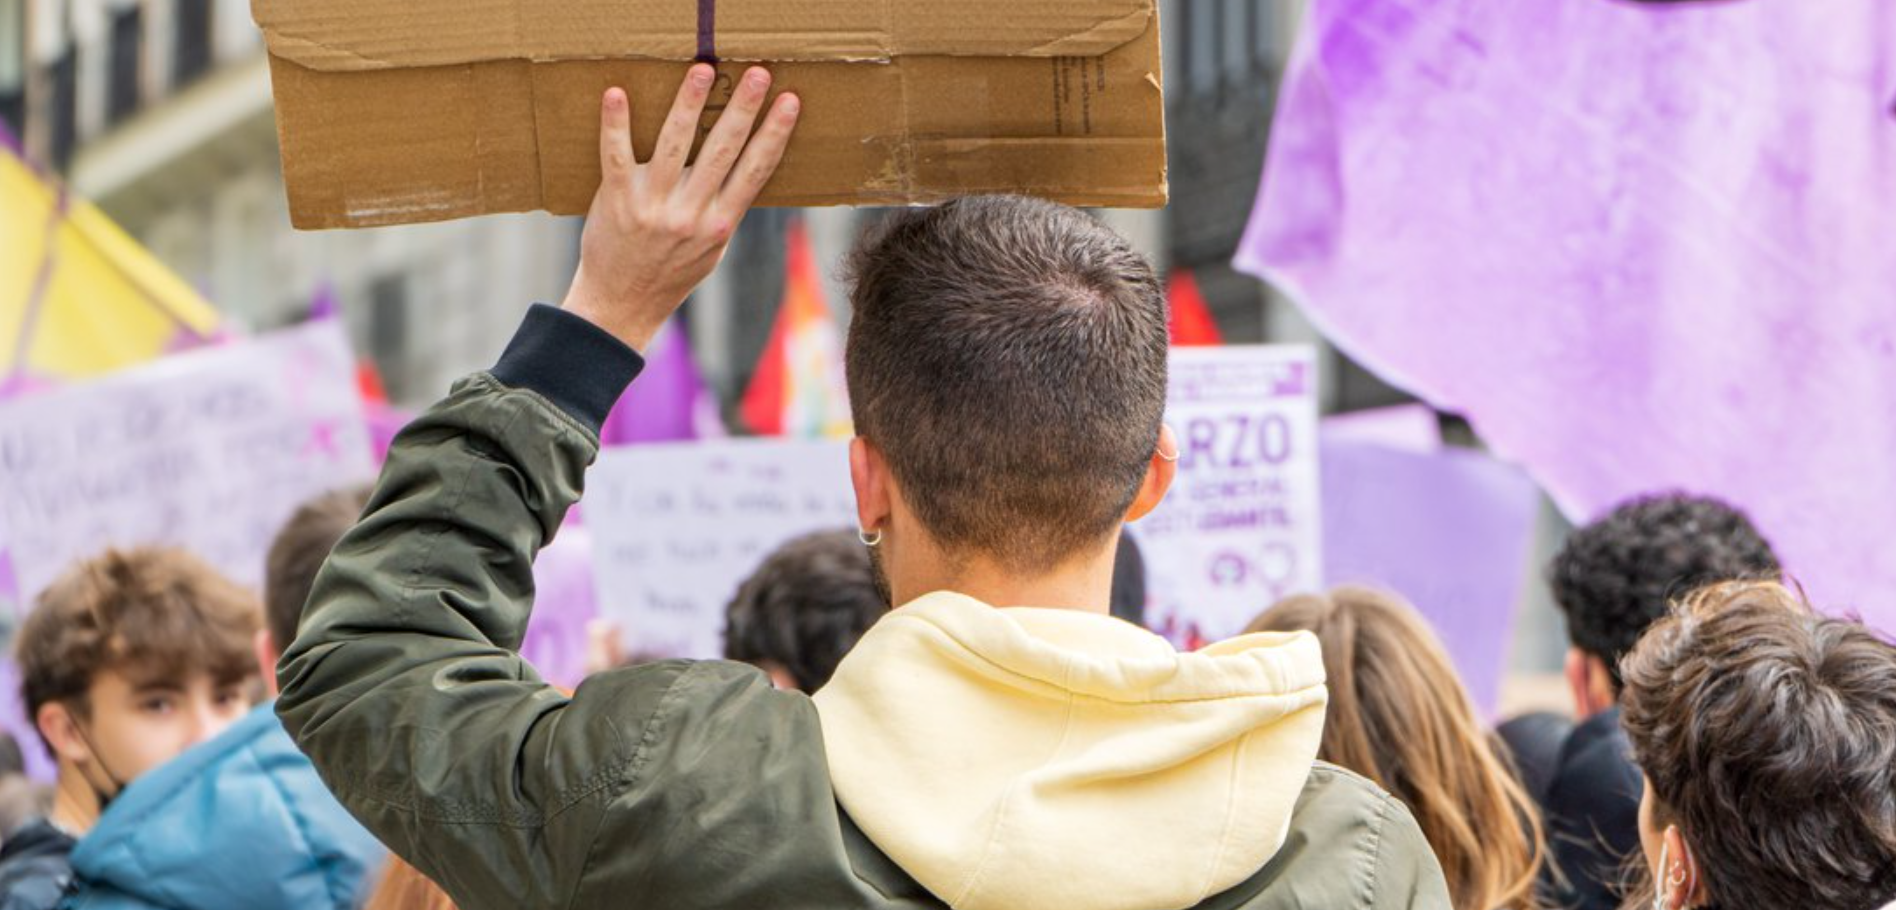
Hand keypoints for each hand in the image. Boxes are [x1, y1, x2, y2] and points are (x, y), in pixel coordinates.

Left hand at [560, 64, 800, 351]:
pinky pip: (615, 156)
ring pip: (675, 145)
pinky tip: (617, 93)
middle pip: (722, 151)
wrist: (622, 303)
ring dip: (690, 104)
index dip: (774, 133)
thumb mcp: (710, 249)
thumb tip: (744, 166)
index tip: (790, 101)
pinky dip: (616, 124)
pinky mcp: (619, 200)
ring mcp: (654, 206)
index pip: (755, 170)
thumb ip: (725, 209)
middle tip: (758, 72)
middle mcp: (690, 214)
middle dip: (743, 109)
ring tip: (704, 70)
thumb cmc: (670, 273)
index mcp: (720, 223)